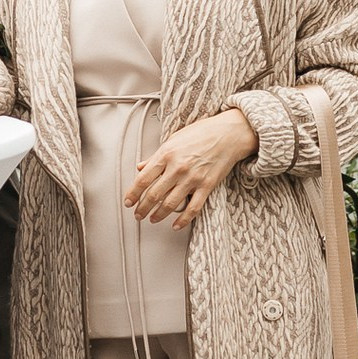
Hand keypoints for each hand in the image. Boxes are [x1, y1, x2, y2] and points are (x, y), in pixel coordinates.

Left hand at [128, 109, 259, 230]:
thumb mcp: (174, 139)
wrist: (229, 134)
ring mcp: (192, 178)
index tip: (128, 202)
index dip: (133, 194)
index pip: (143, 179)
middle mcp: (177, 168)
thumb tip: (140, 167)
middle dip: (142, 208)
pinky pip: (192, 208)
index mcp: (166, 154)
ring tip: (152, 219)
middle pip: (154, 194)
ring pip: (170, 204)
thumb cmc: (201, 133)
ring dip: (158, 215)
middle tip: (137, 214)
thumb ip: (156, 156)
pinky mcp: (207, 186)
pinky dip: (183, 220)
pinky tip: (175, 225)